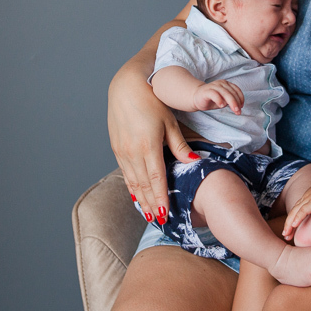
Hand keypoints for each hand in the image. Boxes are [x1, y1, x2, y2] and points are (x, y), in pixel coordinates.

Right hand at [108, 68, 197, 223]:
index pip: (156, 180)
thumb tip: (194, 163)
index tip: (166, 215)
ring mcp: (122, 151)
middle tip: (159, 222)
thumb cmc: (152, 101)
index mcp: (148, 146)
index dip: (161, 199)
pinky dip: (131, 188)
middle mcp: (132, 152)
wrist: (125, 88)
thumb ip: (180, 145)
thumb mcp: (169, 122)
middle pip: (143, 186)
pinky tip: (136, 196)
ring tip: (149, 214)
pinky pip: (125, 174)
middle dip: (151, 205)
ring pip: (132, 182)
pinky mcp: (116, 149)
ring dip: (141, 200)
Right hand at [193, 80, 243, 113]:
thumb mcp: (223, 100)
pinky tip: (222, 106)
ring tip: (234, 110)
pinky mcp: (206, 91)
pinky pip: (214, 94)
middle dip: (236, 102)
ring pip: (225, 93)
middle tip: (238, 111)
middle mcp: (221, 83)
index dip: (241, 98)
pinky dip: (219, 99)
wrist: (196, 97)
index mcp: (226, 84)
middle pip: (231, 92)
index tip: (241, 107)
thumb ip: (230, 101)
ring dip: (231, 102)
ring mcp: (213, 86)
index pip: (236, 90)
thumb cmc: (211, 99)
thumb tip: (238, 106)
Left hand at [282, 175, 310, 239]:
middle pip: (292, 213)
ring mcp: (308, 199)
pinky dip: (297, 218)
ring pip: (294, 213)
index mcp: (307, 199)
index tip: (289, 231)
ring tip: (286, 234)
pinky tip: (293, 225)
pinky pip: (303, 211)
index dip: (291, 221)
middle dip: (287, 225)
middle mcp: (305, 199)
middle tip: (285, 235)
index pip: (296, 211)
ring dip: (289, 224)